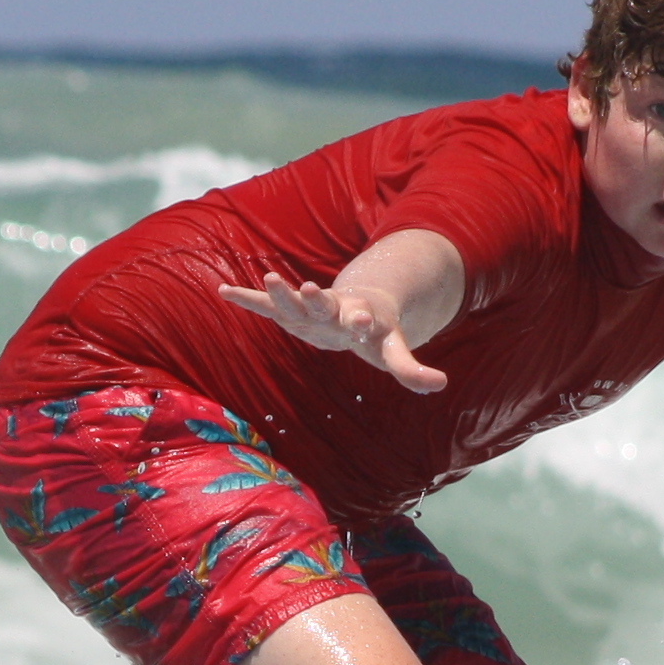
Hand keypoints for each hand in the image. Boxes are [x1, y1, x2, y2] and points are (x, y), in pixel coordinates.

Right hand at [218, 272, 447, 393]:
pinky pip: (266, 306)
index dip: (362, 321)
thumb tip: (440, 384)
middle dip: (315, 297)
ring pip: (294, 301)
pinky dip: (247, 298)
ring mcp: (310, 308)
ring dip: (281, 292)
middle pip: (324, 303)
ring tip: (269, 279)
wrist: (361, 307)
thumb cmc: (378, 333)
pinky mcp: (292, 311)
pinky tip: (223, 290)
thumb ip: (411, 369)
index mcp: (361, 317)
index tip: (361, 323)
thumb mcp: (394, 350)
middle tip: (307, 287)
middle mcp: (334, 308)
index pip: (362, 319)